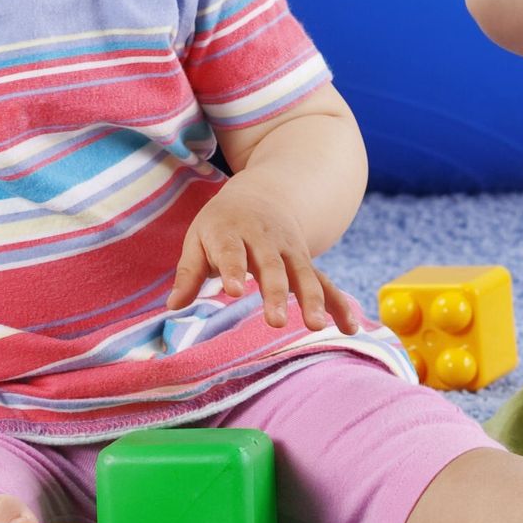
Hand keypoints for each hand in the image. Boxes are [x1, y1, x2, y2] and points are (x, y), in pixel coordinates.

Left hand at [170, 177, 364, 331]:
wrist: (265, 194)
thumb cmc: (223, 223)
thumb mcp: (199, 237)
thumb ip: (189, 272)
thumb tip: (173, 305)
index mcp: (232, 232)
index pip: (232, 252)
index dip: (233, 270)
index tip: (234, 290)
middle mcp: (265, 240)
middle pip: (272, 267)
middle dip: (276, 293)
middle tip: (275, 321)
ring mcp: (290, 250)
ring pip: (303, 274)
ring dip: (312, 300)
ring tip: (315, 326)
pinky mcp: (306, 262)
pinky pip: (325, 283)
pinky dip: (338, 304)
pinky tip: (348, 328)